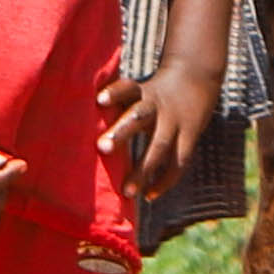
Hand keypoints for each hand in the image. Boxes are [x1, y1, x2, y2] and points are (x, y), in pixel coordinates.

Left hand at [99, 50, 221, 208]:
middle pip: (140, 116)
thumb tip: (77, 128)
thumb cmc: (153, 93)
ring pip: (159, 145)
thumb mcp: (138, 91)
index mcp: (142, 92)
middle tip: (102, 147)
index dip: (114, 93)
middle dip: (121, 132)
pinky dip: (163, 181)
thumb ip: (116, 107)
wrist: (197, 78)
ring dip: (142, 170)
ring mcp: (175, 121)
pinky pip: (178, 162)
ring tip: (127, 192)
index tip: (99, 100)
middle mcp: (157, 105)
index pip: (127, 89)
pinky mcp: (190, 136)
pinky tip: (148, 196)